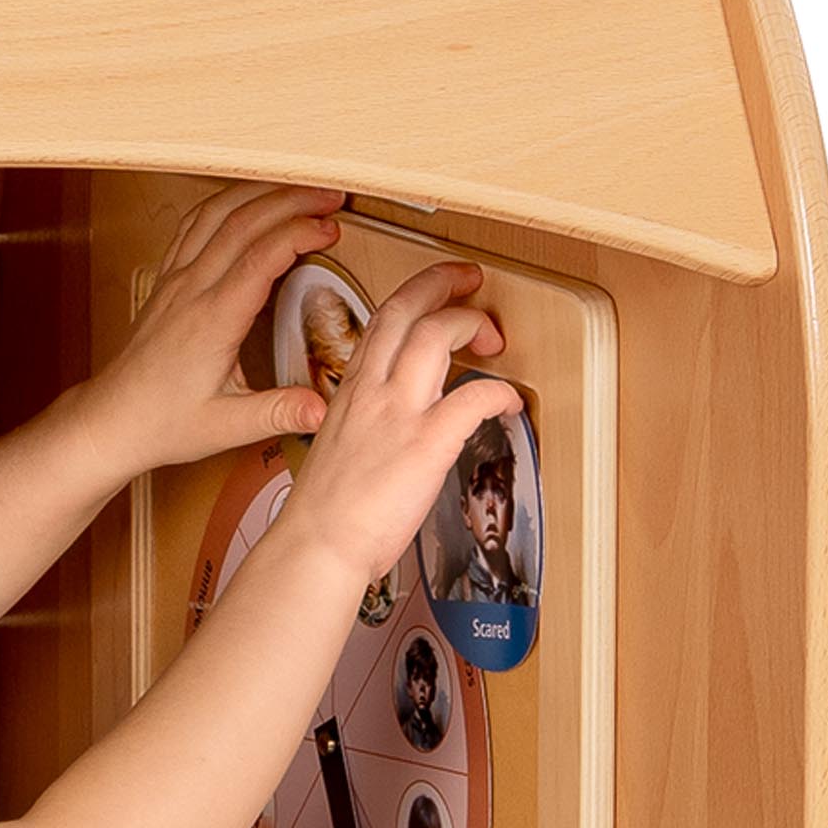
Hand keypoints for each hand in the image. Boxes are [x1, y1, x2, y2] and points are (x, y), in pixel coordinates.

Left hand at [65, 183, 347, 482]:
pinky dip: (226, 203)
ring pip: (216, 213)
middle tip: (330, 197)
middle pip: (243, 220)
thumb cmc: (161, 423)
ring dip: (260, 192)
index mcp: (211, 320)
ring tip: (298, 189)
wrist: (111, 419)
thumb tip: (322, 411)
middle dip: (292, 199)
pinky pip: (194, 225)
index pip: (261, 256)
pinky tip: (246, 201)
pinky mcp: (166, 281)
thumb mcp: (225, 427)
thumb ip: (276, 413)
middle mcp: (190, 290)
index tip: (331, 229)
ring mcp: (174, 280)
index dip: (299, 233)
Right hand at [270, 261, 522, 586]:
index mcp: (350, 394)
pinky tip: (509, 403)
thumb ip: (364, 428)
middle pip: (407, 308)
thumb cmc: (324, 515)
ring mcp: (399, 413)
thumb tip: (387, 432)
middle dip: (443, 282)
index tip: (432, 294)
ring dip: (472, 323)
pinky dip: (501, 392)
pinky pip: (477, 395)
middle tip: (469, 280)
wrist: (318, 547)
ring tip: (492, 337)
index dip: (413, 296)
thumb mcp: (336, 452)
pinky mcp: (427, 442)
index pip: (380, 322)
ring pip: (437, 334)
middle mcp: (372, 392)